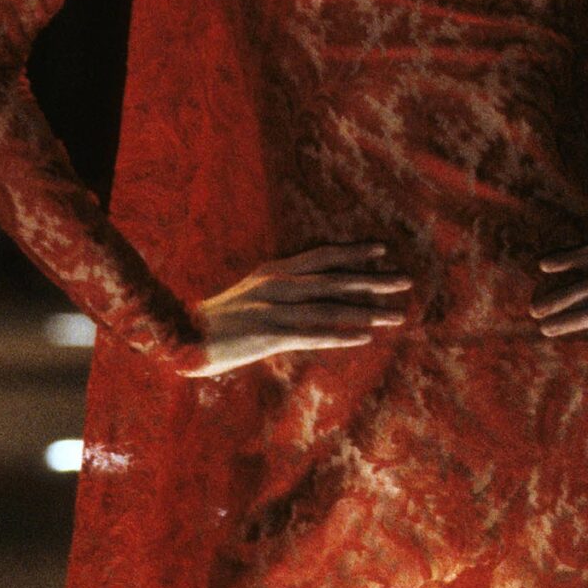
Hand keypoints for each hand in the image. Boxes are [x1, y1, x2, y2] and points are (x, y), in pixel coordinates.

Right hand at [180, 242, 412, 378]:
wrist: (182, 335)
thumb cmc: (219, 321)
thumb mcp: (252, 295)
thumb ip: (281, 291)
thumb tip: (310, 292)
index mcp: (274, 271)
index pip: (322, 256)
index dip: (353, 252)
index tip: (383, 250)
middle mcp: (278, 284)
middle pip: (336, 279)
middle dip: (374, 280)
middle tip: (405, 281)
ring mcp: (275, 309)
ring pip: (331, 307)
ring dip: (368, 311)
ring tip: (397, 315)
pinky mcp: (270, 335)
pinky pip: (313, 335)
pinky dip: (341, 336)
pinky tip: (366, 338)